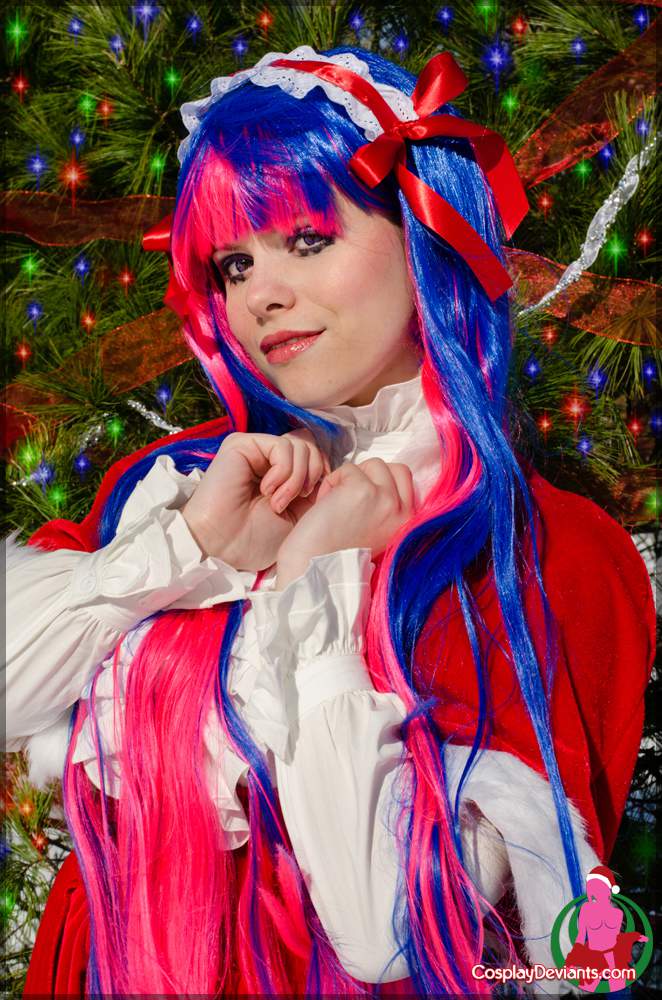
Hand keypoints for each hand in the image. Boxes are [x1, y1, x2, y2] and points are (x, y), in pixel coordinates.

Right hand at [181, 429, 329, 570]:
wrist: (224, 548)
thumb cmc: (257, 539)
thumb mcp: (300, 514)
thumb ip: (315, 487)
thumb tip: (332, 466)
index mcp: (283, 474)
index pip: (316, 454)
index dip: (324, 473)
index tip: (314, 500)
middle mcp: (269, 458)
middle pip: (311, 445)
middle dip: (313, 475)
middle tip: (296, 502)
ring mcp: (256, 450)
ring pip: (301, 445)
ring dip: (296, 478)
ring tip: (278, 502)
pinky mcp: (242, 444)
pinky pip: (282, 446)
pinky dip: (283, 472)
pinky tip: (268, 491)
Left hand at [275, 459, 414, 587]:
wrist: (315, 570)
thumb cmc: (337, 552)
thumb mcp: (377, 530)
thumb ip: (386, 507)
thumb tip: (378, 476)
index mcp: (409, 523)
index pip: (406, 479)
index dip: (381, 481)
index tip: (362, 499)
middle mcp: (402, 512)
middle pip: (393, 467)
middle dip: (370, 475)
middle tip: (350, 497)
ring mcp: (384, 499)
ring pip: (372, 464)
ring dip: (351, 477)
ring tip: (336, 502)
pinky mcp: (362, 491)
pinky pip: (348, 469)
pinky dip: (332, 482)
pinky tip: (325, 504)